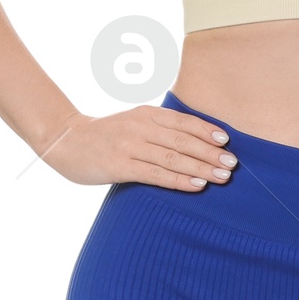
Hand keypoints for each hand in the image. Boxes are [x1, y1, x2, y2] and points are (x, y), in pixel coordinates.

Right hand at [41, 103, 237, 188]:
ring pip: (173, 158)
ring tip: (223, 177)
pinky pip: (156, 174)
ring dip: (201, 168)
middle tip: (233, 165)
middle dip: (211, 153)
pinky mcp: (120, 166)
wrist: (65, 141)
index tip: (228, 141)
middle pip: (183, 141)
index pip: (183, 121)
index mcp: (146, 113)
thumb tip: (197, 143)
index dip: (207, 130)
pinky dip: (179, 180)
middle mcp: (140, 127)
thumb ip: (159, 129)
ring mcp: (130, 146)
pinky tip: (197, 185)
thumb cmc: (105, 135)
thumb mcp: (133, 123)